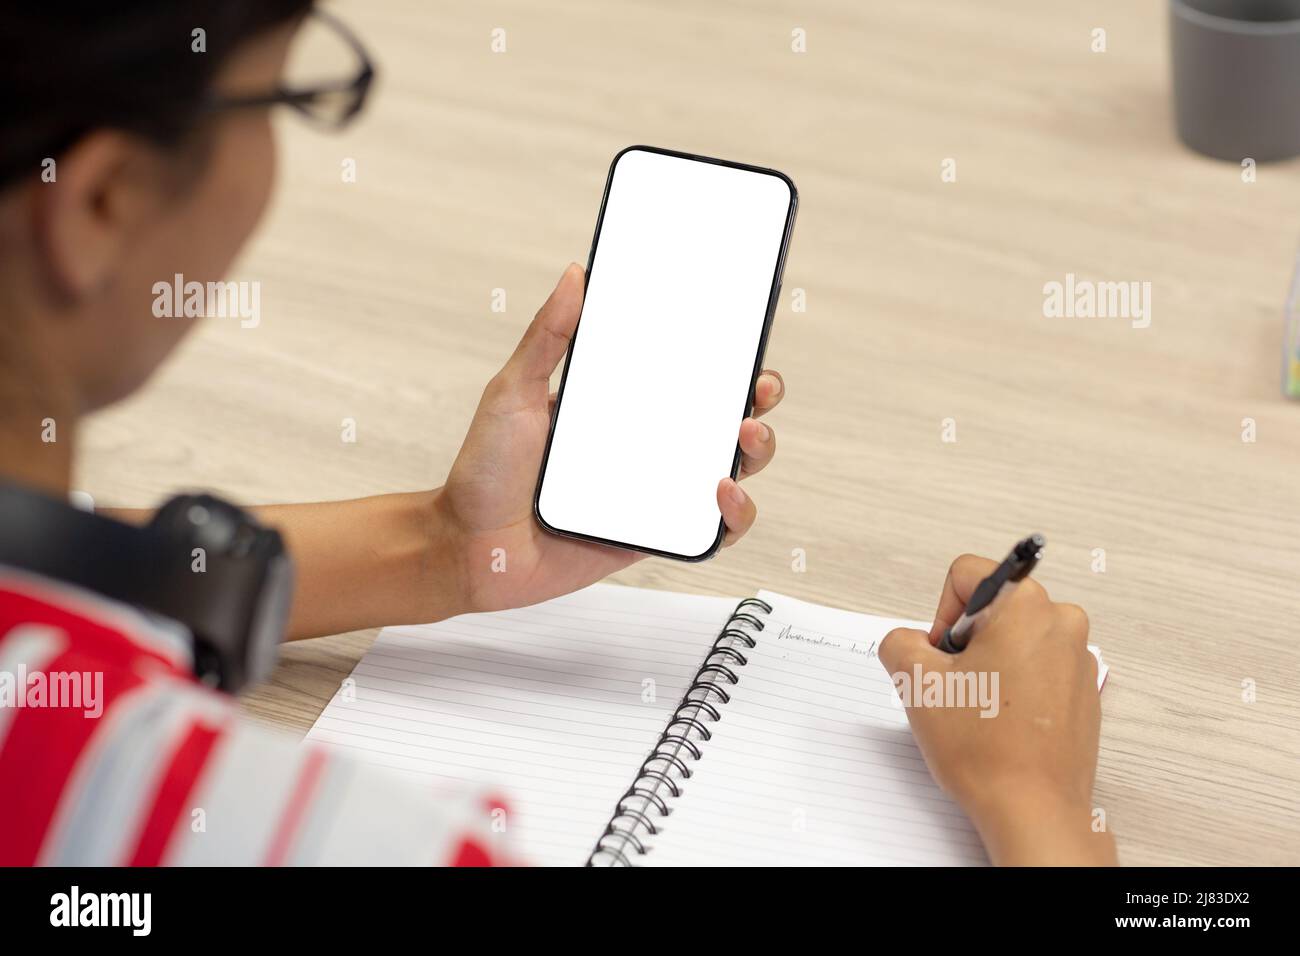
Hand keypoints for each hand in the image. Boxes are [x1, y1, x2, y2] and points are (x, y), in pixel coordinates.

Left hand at [435, 263, 784, 612]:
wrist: (467, 548)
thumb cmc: (484, 472)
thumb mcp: (513, 393)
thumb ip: (547, 337)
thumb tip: (575, 275)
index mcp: (619, 405)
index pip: (685, 373)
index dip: (725, 355)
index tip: (744, 334)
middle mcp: (645, 444)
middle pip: (723, 416)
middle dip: (757, 397)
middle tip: (758, 387)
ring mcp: (653, 490)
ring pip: (731, 469)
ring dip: (757, 451)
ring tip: (744, 436)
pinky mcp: (652, 535)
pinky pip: (711, 529)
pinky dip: (733, 514)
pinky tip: (721, 493)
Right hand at [878, 555, 1115, 864]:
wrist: (1032, 808)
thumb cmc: (986, 749)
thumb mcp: (916, 683)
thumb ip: (899, 642)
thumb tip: (910, 642)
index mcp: (1026, 606)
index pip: (966, 575)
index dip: (942, 614)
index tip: (944, 654)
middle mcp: (1062, 622)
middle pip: (993, 607)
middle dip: (968, 641)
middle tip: (959, 686)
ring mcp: (1079, 658)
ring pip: (1016, 638)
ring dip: (992, 664)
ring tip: (982, 708)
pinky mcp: (1085, 690)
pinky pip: (1039, 667)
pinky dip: (1016, 685)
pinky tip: (1004, 722)